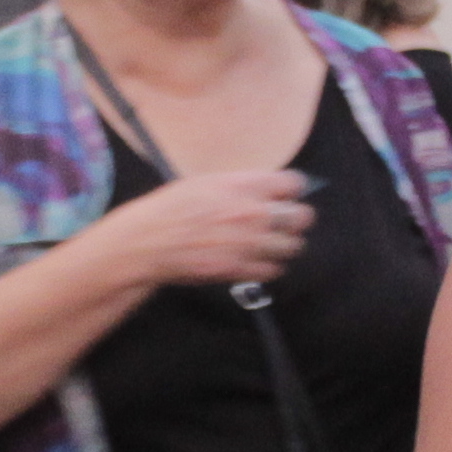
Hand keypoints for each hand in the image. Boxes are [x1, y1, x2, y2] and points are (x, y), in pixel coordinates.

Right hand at [91, 166, 314, 293]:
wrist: (149, 242)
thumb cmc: (172, 208)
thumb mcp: (206, 182)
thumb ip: (241, 185)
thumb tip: (266, 190)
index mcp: (243, 185)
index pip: (294, 183)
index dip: (292, 189)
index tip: (287, 194)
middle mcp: (252, 213)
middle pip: (302, 216)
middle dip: (297, 218)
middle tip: (288, 220)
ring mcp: (249, 244)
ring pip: (293, 246)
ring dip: (285, 244)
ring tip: (272, 242)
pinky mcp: (241, 269)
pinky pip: (274, 270)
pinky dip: (270, 266)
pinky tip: (258, 260)